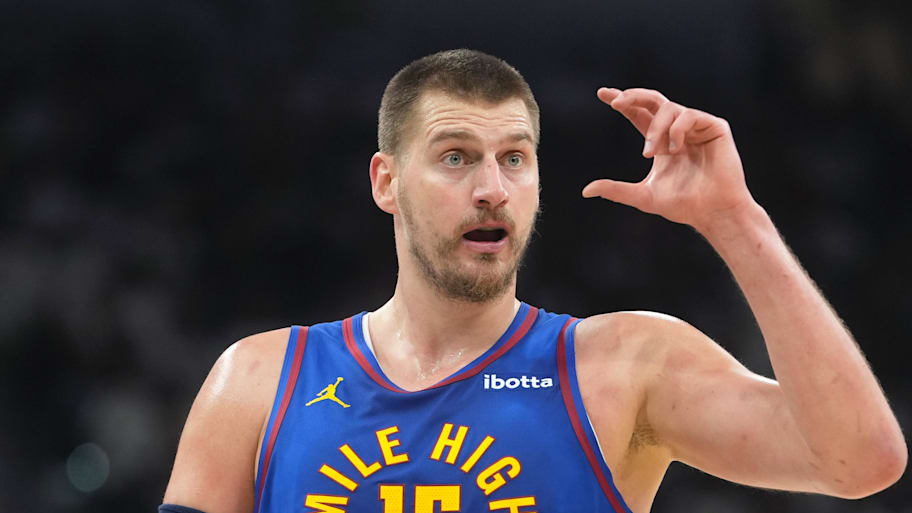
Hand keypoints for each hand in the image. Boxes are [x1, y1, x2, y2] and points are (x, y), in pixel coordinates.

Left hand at [582, 88, 755, 232]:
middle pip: (652, 100)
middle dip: (633, 97)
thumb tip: (585, 191)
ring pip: (668, 108)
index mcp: (661, 141)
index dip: (623, 102)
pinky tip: (674, 150)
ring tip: (650, 152)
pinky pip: (688, 116)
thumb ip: (615, 190)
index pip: (638, 114)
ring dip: (654, 129)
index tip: (603, 94)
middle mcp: (677, 130)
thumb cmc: (683, 206)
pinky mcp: (714, 127)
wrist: (712, 211)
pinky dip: (675, 130)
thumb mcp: (643, 196)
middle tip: (616, 102)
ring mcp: (696, 127)